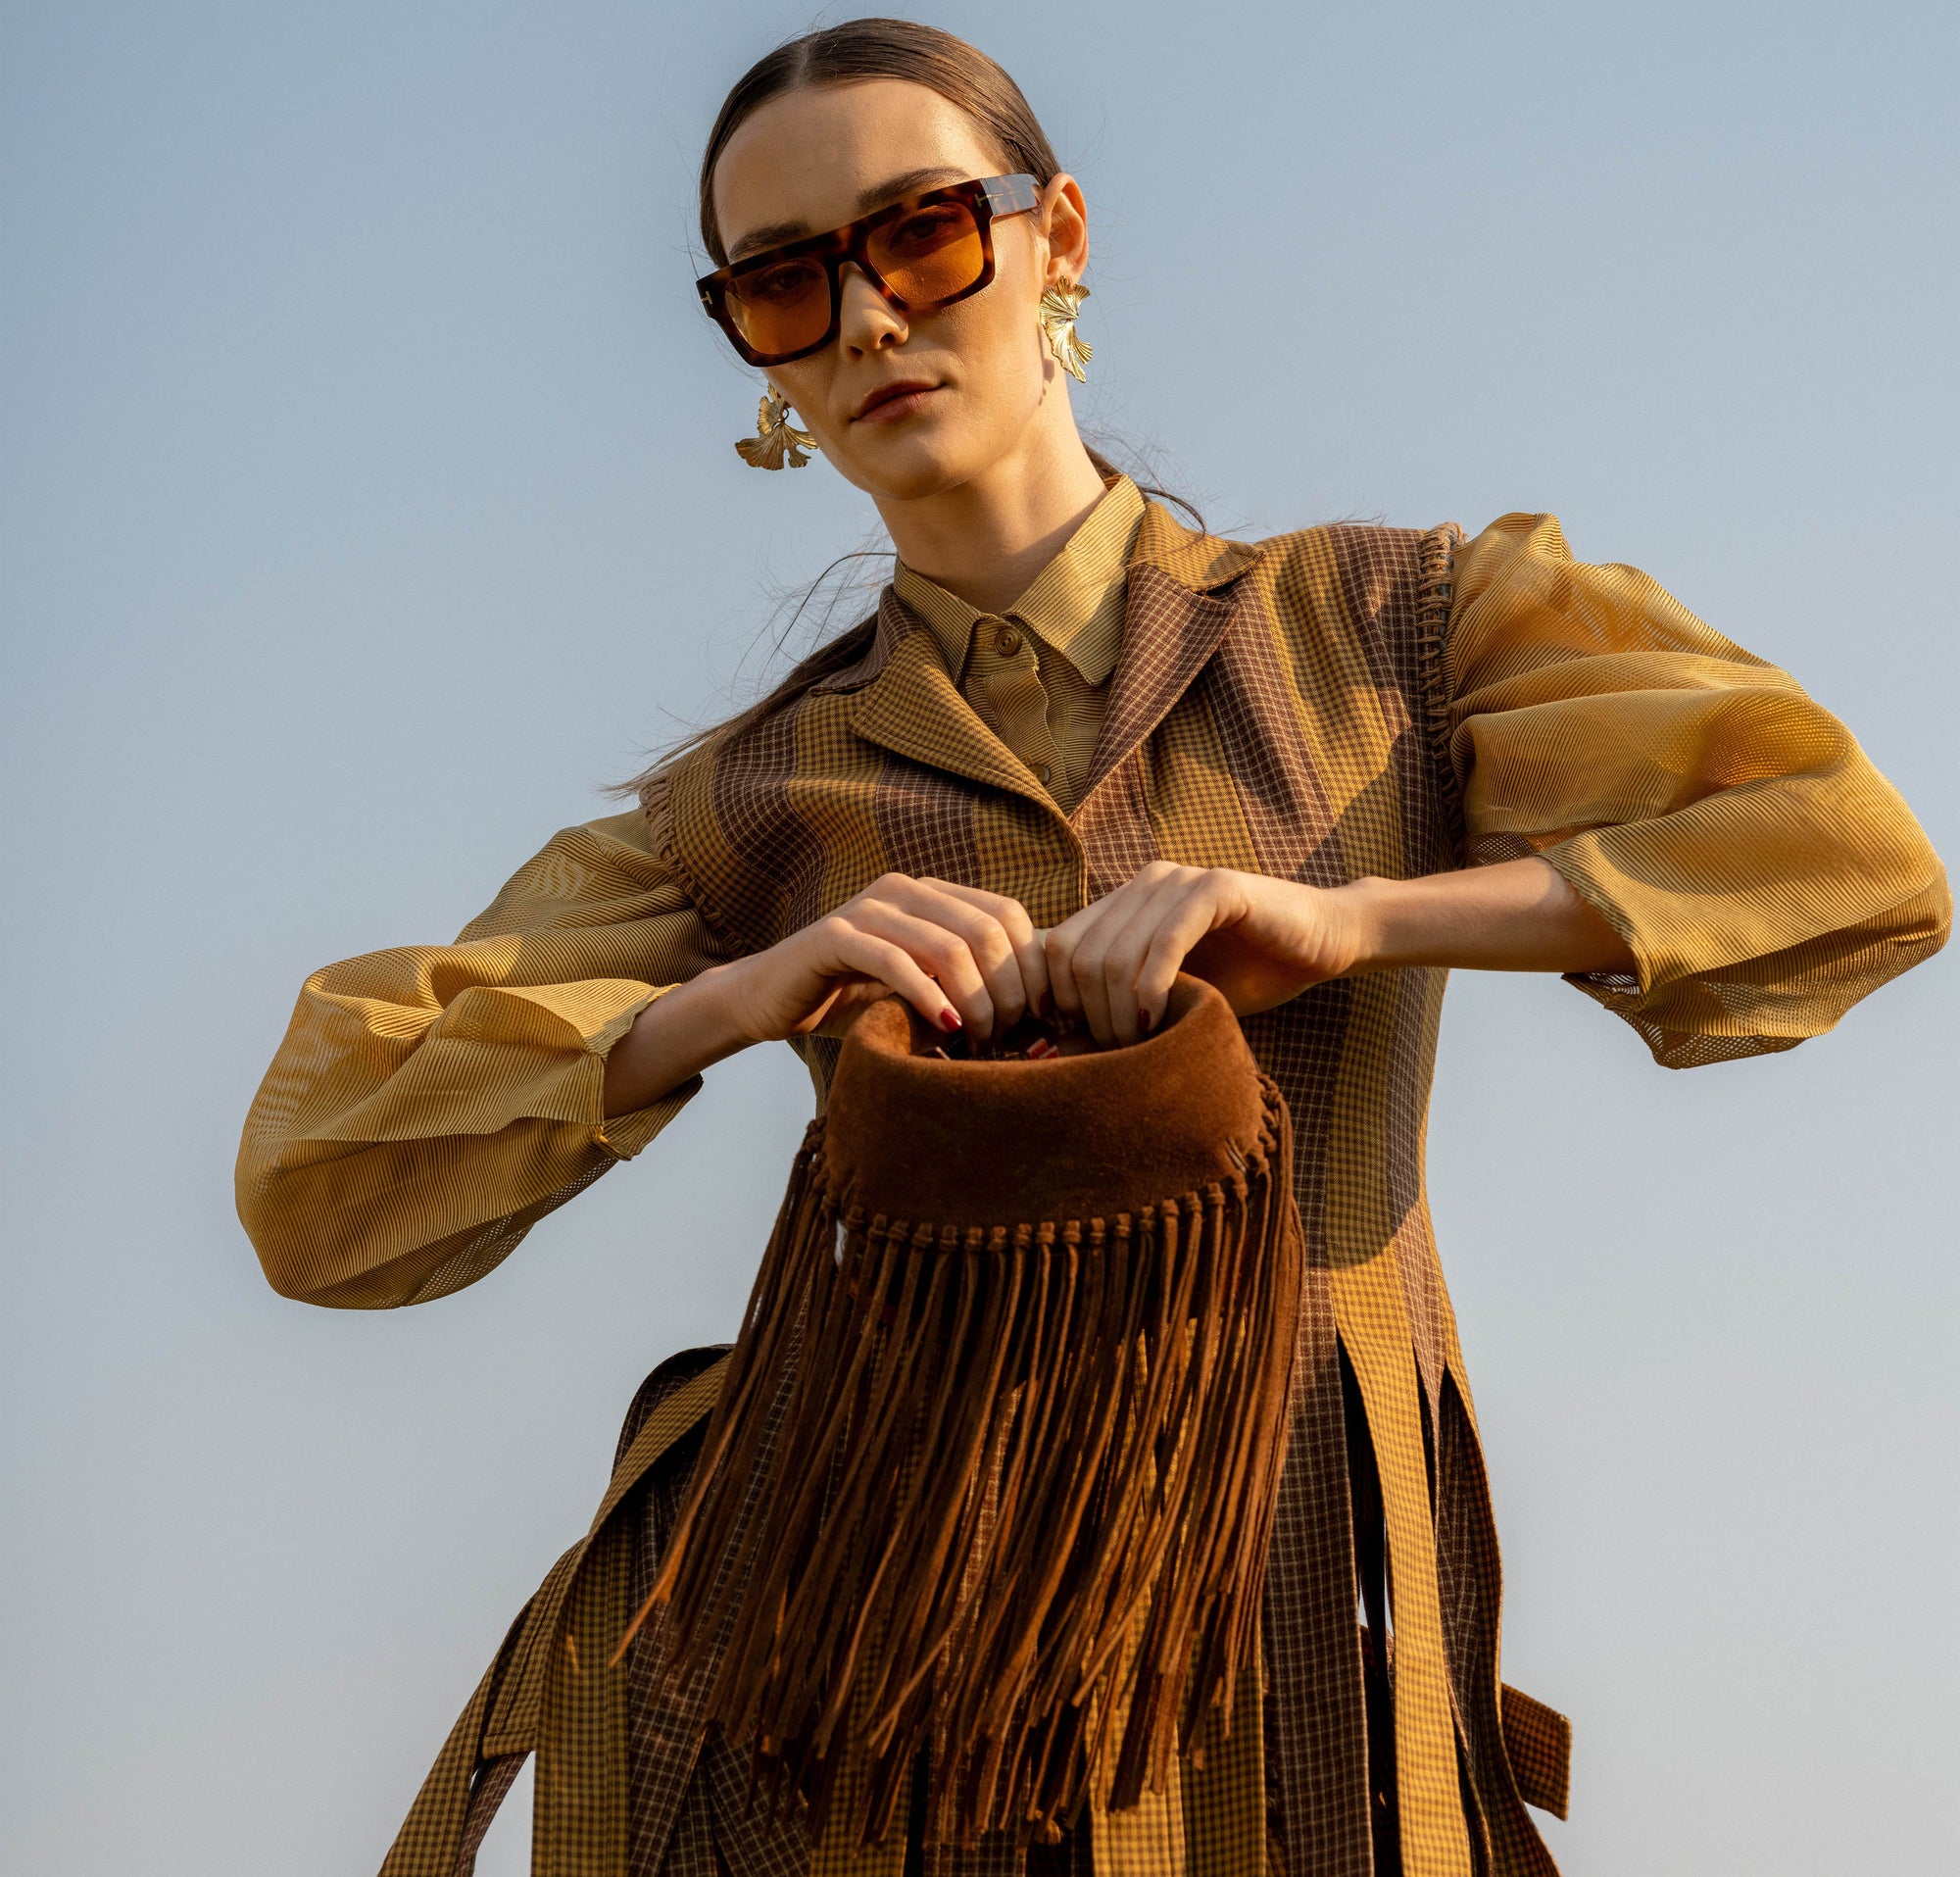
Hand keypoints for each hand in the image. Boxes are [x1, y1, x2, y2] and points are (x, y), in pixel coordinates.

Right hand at [719, 873, 1048, 1045]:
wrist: (772, 999)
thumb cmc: (855, 999)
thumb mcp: (924, 990)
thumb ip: (970, 986)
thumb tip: (1039, 1012)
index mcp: (934, 894)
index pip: (1009, 915)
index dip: (1029, 967)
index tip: (1034, 1018)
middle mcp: (905, 889)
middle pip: (987, 930)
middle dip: (1006, 990)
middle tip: (1004, 1036)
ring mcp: (869, 907)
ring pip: (948, 946)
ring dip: (974, 1000)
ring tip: (977, 1038)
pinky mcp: (835, 935)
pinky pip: (895, 961)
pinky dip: (927, 996)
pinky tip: (945, 1026)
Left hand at [1042, 864, 1360, 1046]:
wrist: (1322, 944)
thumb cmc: (1248, 975)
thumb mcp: (1173, 997)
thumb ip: (1121, 1009)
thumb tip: (1053, 1053)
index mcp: (1126, 903)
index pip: (1058, 948)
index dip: (1062, 999)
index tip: (1085, 1040)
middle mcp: (1144, 884)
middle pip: (1080, 955)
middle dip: (1092, 1014)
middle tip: (1120, 1049)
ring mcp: (1178, 881)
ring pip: (1116, 952)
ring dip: (1121, 1010)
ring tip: (1141, 1040)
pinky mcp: (1216, 888)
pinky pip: (1165, 940)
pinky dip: (1154, 986)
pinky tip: (1159, 1017)